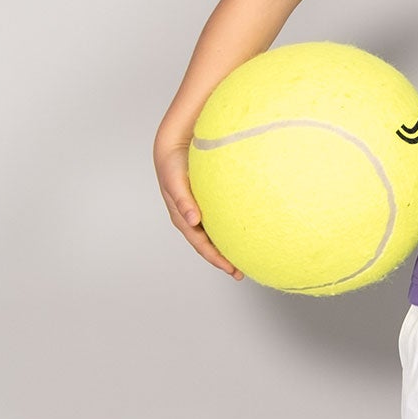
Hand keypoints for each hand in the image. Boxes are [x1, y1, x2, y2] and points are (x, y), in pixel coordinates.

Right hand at [153, 134, 244, 278]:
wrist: (174, 146)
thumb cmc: (173, 165)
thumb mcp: (175, 182)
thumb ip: (183, 200)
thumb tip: (193, 220)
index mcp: (183, 219)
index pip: (201, 245)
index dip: (216, 259)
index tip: (231, 269)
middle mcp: (191, 219)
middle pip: (208, 246)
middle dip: (224, 260)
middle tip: (241, 272)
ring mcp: (199, 213)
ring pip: (214, 236)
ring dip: (226, 248)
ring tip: (244, 258)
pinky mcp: (207, 203)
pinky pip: (218, 222)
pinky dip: (228, 231)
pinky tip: (241, 233)